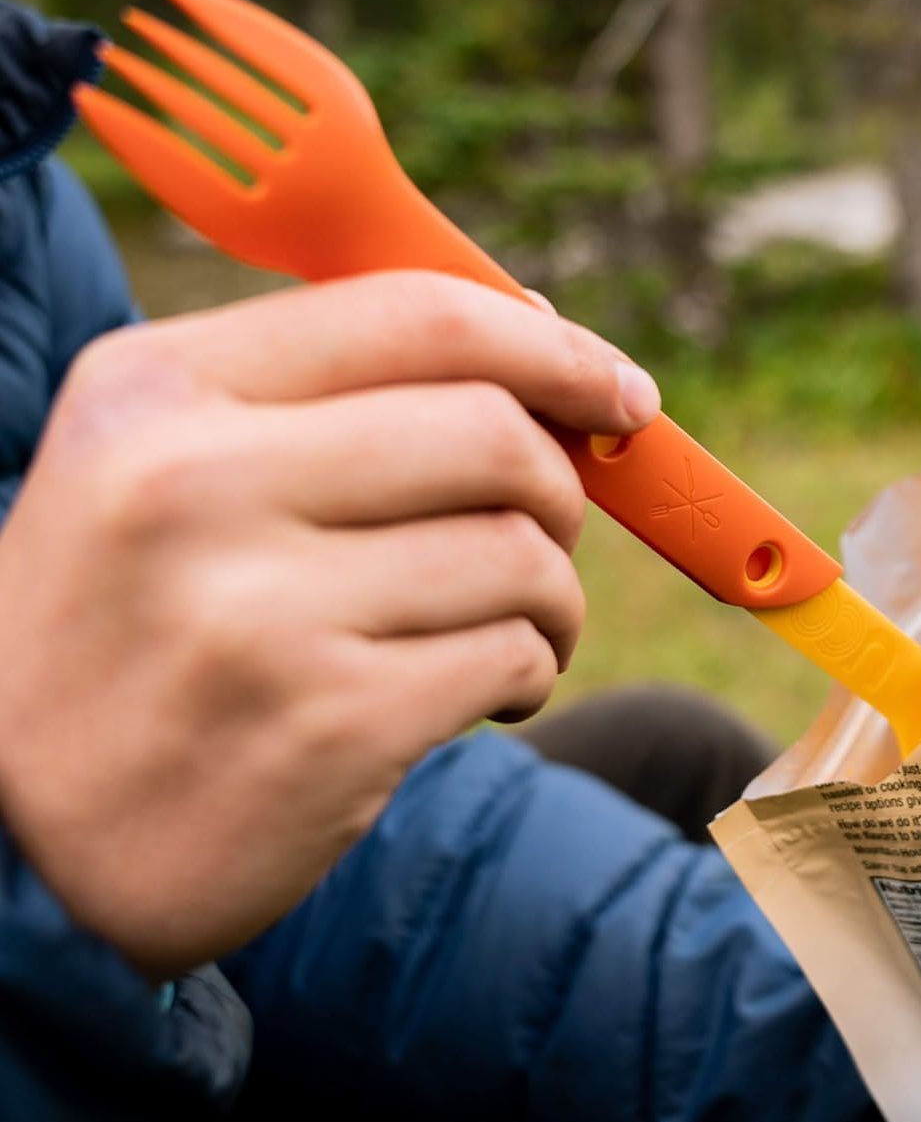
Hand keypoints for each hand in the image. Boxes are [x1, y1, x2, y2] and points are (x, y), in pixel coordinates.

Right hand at [0, 272, 659, 975]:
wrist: (24, 843)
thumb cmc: (133, 632)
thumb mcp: (168, 470)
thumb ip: (334, 393)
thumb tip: (536, 332)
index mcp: (159, 391)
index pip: (416, 317)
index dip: (553, 346)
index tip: (621, 390)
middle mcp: (195, 484)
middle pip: (492, 432)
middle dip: (563, 486)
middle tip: (548, 532)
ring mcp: (256, 612)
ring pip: (520, 553)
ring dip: (552, 596)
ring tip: (511, 628)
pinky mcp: (324, 727)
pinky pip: (511, 654)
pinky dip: (529, 670)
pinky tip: (486, 694)